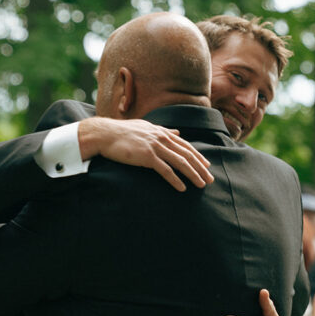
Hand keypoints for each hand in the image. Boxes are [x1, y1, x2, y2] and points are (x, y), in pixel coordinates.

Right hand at [78, 118, 213, 191]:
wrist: (105, 134)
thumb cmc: (123, 132)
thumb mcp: (146, 127)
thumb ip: (163, 130)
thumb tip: (176, 132)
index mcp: (162, 132)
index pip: (186, 145)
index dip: (198, 156)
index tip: (207, 166)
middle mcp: (162, 138)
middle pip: (187, 155)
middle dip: (200, 168)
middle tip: (210, 179)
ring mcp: (155, 147)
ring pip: (180, 162)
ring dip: (193, 175)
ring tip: (201, 185)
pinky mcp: (147, 157)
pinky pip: (165, 171)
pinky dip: (175, 180)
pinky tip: (182, 188)